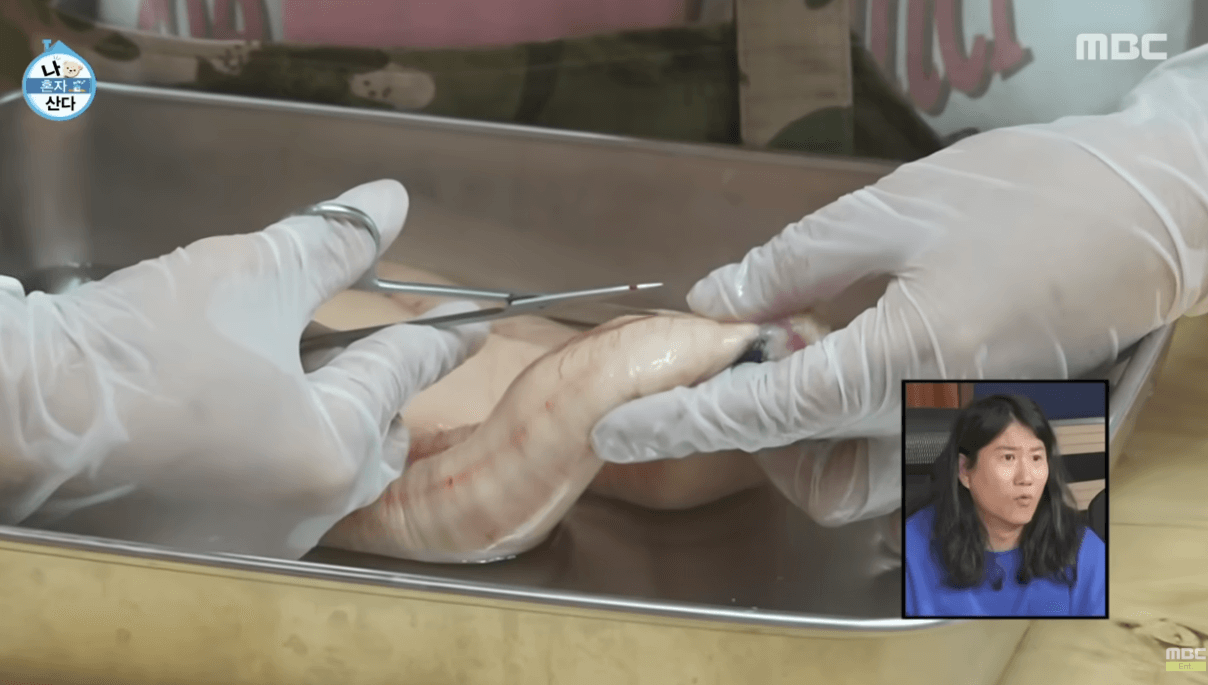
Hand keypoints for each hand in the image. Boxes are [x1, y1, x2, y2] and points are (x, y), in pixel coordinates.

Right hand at [0, 180, 487, 557]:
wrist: (11, 418)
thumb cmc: (138, 346)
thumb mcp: (247, 275)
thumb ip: (330, 241)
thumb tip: (389, 202)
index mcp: (331, 449)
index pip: (401, 375)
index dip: (438, 338)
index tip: (469, 330)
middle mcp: (306, 513)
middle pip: (375, 444)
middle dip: (389, 400)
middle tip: (389, 363)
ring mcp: (253, 542)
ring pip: (329, 481)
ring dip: (338, 432)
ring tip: (324, 391)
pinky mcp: (205, 550)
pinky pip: (276, 501)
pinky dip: (285, 461)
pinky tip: (259, 432)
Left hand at [591, 45, 1207, 524]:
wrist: (1157, 206)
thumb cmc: (1031, 193)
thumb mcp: (892, 210)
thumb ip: (794, 263)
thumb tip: (721, 299)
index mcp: (906, 363)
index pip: (765, 413)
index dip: (682, 421)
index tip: (620, 429)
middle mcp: (939, 422)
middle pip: (811, 475)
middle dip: (757, 435)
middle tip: (741, 359)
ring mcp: (973, 436)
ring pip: (860, 480)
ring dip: (807, 438)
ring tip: (804, 349)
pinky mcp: (993, 428)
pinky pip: (905, 460)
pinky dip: (858, 428)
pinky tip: (857, 355)